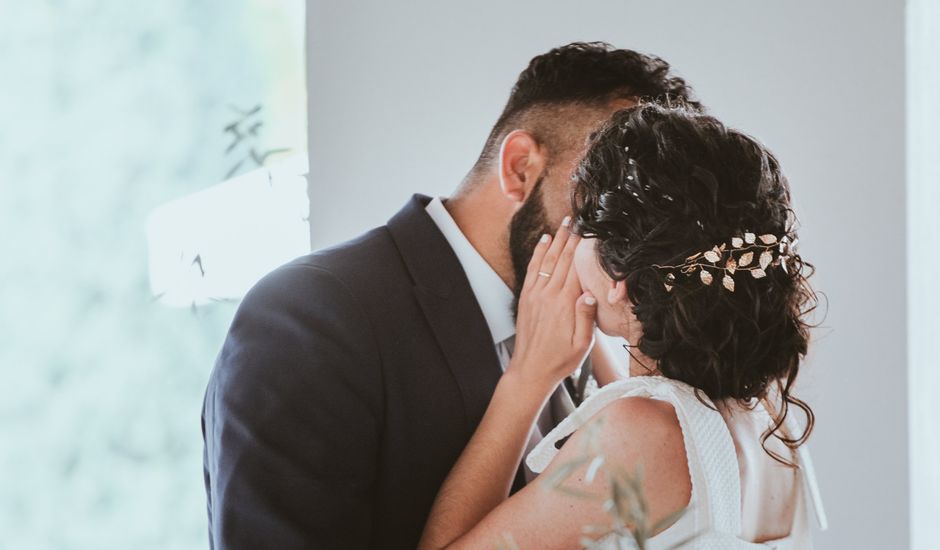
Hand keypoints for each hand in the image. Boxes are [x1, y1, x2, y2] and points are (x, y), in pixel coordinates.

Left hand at [508, 217, 596, 392]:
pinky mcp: (526, 297)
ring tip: (564, 223)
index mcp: (566, 304)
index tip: (591, 230)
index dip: (584, 247)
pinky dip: (538, 253)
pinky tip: (544, 241)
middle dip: (571, 237)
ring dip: (556, 239)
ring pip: (548, 260)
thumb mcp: (582, 345)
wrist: (530, 370)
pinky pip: (533, 269)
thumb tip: (591, 294)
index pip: (577, 268)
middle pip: (563, 259)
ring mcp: (535, 294)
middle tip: (579, 218)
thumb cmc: (560, 360)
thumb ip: (586, 318)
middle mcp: (549, 295)